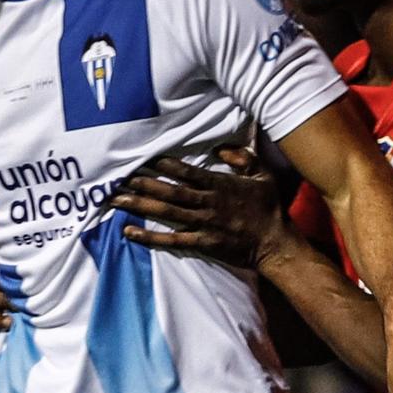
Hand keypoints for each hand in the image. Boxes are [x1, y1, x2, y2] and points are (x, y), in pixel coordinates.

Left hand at [114, 150, 285, 267]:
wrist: (276, 243)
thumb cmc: (270, 208)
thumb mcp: (262, 174)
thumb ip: (242, 157)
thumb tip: (219, 148)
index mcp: (220, 185)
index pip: (187, 172)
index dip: (164, 164)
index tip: (144, 158)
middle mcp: (207, 203)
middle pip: (169, 191)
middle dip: (142, 184)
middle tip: (117, 178)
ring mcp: (203, 224)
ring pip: (166, 212)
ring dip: (139, 206)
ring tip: (115, 200)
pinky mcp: (202, 243)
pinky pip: (171, 240)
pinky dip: (149, 237)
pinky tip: (129, 232)